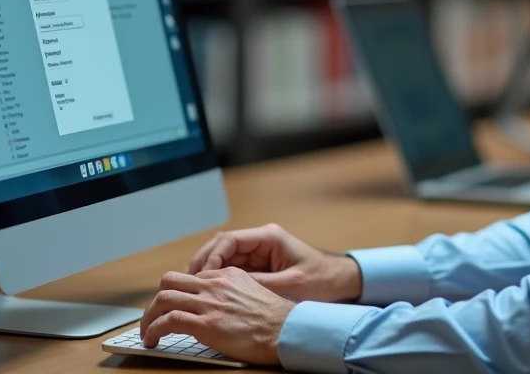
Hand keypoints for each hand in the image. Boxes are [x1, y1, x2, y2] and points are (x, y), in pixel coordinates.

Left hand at [140, 268, 294, 365]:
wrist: (287, 330)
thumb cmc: (276, 319)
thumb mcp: (255, 292)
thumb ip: (233, 292)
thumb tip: (219, 304)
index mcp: (228, 275)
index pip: (190, 278)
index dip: (178, 294)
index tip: (173, 307)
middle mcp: (216, 285)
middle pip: (170, 282)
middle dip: (156, 300)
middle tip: (153, 317)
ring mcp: (210, 303)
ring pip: (164, 299)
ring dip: (148, 316)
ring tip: (147, 332)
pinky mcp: (206, 324)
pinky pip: (168, 321)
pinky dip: (154, 330)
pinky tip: (153, 340)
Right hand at [188, 223, 362, 302]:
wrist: (341, 281)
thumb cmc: (322, 279)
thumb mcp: (290, 285)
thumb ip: (259, 284)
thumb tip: (228, 288)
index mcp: (268, 237)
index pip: (229, 240)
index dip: (211, 257)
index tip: (201, 276)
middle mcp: (260, 240)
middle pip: (221, 246)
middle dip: (204, 263)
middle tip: (189, 283)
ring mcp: (259, 252)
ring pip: (224, 258)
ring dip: (210, 272)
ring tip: (195, 290)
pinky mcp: (259, 265)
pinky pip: (233, 268)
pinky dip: (220, 278)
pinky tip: (211, 292)